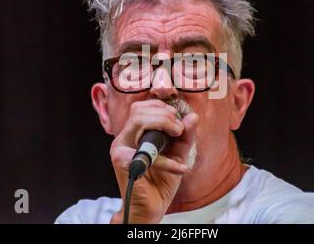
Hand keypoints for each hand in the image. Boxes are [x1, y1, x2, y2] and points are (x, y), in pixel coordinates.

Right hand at [109, 99, 198, 223]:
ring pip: (139, 120)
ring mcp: (120, 148)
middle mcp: (124, 138)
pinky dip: (166, 160)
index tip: (178, 121)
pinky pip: (147, 152)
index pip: (142, 106)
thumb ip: (185, 135)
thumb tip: (193, 116)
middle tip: (179, 130)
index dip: (162, 107)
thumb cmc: (160, 182)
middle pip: (139, 109)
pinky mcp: (121, 162)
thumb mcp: (178, 154)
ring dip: (163, 124)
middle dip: (165, 115)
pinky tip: (178, 168)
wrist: (151, 208)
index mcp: (133, 134)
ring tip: (178, 137)